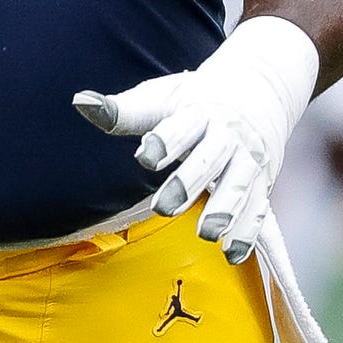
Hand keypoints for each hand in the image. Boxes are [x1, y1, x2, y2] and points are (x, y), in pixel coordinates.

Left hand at [71, 15, 319, 264]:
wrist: (258, 87)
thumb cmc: (193, 99)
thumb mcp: (160, 98)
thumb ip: (122, 111)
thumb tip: (81, 103)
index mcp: (199, 111)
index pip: (181, 125)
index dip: (164, 141)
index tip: (145, 157)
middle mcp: (227, 136)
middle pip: (210, 158)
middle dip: (189, 182)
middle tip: (164, 207)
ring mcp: (248, 160)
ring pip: (239, 185)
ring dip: (226, 211)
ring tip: (207, 234)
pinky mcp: (261, 183)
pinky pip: (258, 210)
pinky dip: (248, 233)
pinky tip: (233, 254)